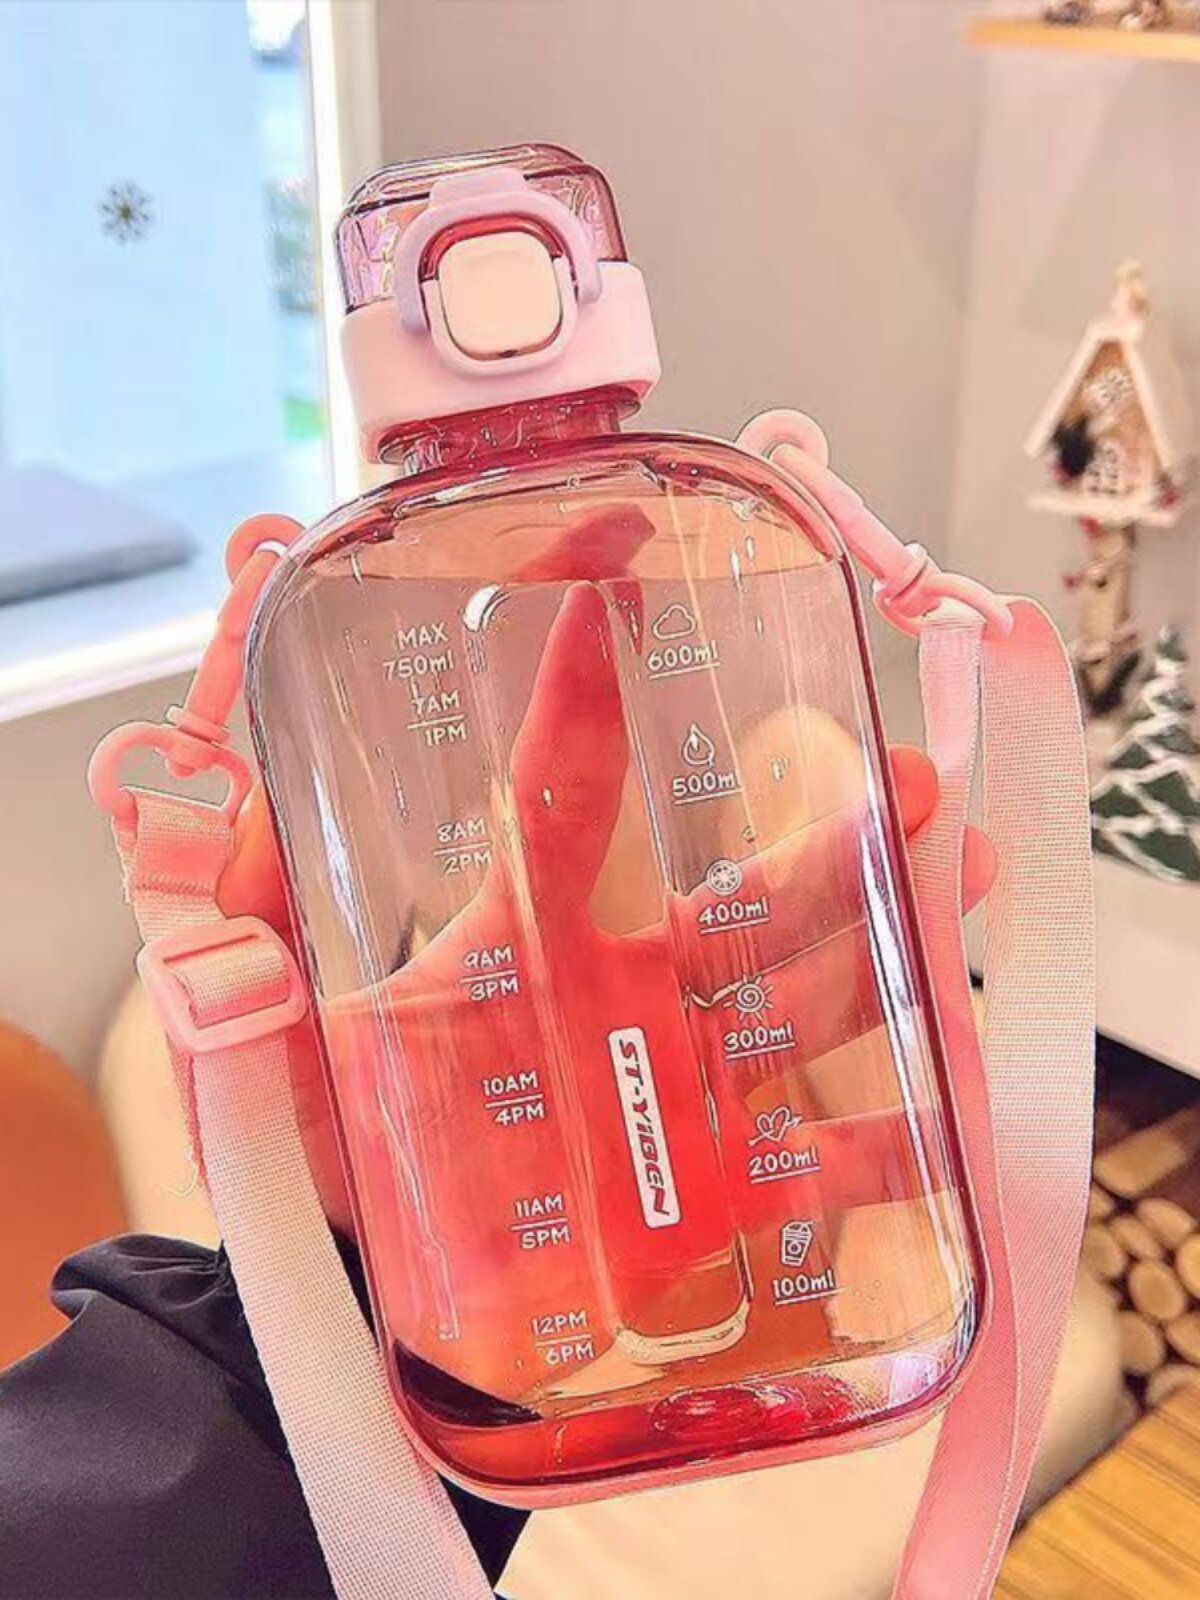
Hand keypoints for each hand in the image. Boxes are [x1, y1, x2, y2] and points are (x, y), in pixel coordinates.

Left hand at [217, 592, 993, 1257]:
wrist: (365, 1293)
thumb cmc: (313, 1142)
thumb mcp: (254, 1028)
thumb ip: (226, 922)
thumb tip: (175, 778)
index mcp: (521, 930)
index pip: (562, 782)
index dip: (582, 675)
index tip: (612, 558)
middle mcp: (621, 989)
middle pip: (741, 902)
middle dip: (829, 840)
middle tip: (902, 777)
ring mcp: (671, 1087)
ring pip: (797, 1003)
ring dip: (878, 947)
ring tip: (954, 876)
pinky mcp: (702, 1194)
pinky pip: (806, 1166)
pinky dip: (878, 1143)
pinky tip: (942, 1114)